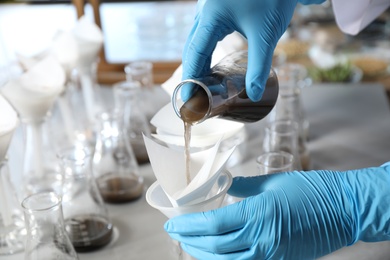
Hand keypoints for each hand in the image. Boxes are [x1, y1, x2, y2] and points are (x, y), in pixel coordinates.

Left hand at [165, 163, 389, 258]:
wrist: (342, 210)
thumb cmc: (310, 191)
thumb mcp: (272, 182)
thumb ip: (243, 187)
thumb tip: (224, 186)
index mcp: (257, 215)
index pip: (212, 224)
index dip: (188, 226)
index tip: (172, 223)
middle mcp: (260, 239)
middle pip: (214, 247)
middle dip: (190, 241)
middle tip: (177, 234)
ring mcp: (270, 254)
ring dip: (204, 255)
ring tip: (191, 245)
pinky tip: (217, 254)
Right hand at [181, 0, 324, 101]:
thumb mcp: (266, 35)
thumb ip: (259, 67)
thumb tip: (255, 94)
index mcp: (211, 16)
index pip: (195, 53)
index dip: (190, 78)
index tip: (188, 98)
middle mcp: (204, 11)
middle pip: (191, 47)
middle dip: (192, 73)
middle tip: (194, 96)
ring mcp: (208, 8)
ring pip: (196, 40)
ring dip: (197, 63)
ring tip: (201, 85)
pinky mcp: (216, 8)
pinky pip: (204, 34)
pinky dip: (205, 52)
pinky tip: (210, 65)